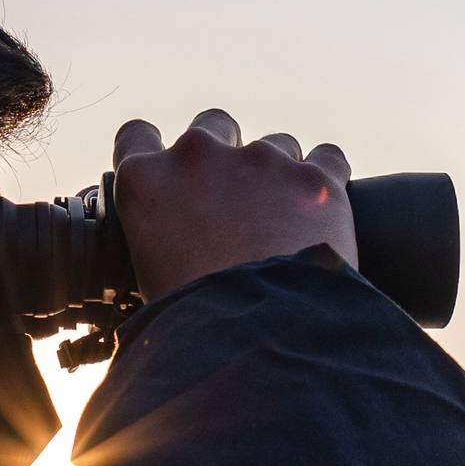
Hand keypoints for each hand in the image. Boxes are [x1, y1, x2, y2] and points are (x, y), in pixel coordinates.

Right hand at [111, 109, 357, 302]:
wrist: (253, 341)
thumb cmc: (193, 323)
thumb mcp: (148, 278)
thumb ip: (156, 242)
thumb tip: (170, 256)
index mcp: (146, 181)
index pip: (137, 136)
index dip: (155, 151)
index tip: (171, 170)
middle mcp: (198, 156)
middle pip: (213, 124)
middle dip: (226, 154)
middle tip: (236, 201)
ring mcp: (259, 161)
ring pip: (275, 145)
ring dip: (279, 176)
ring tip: (287, 225)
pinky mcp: (314, 179)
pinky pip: (328, 158)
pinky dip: (327, 182)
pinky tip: (324, 214)